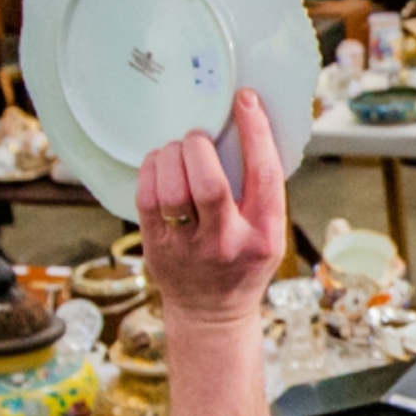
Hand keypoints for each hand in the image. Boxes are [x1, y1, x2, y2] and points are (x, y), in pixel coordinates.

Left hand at [140, 89, 287, 335]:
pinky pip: (147, 198)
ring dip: (172, 156)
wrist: (212, 314)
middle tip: (199, 137)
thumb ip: (261, 192)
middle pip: (209, 183)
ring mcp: (188, 248)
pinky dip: (151, 170)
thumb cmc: (243, 263)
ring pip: (171, 190)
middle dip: (200, 147)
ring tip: (178, 150)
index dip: (255, 132)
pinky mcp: (156, 247)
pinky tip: (160, 164)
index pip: (264, 175)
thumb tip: (246, 128)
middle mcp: (226, 242)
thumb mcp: (269, 234)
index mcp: (264, 234)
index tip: (245, 100)